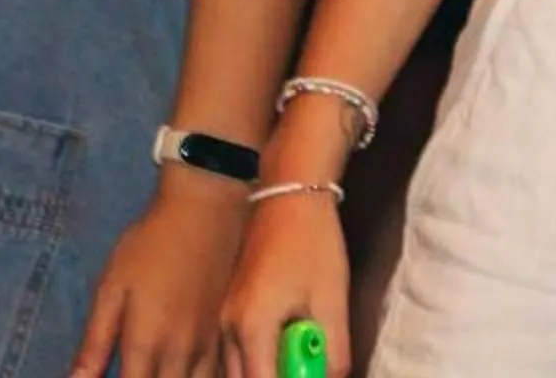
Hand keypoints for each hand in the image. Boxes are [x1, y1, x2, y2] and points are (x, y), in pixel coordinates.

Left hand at [70, 170, 247, 376]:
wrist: (207, 207)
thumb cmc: (151, 244)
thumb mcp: (112, 289)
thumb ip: (95, 343)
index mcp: (146, 344)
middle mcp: (181, 353)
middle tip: (136, 370)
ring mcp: (210, 345)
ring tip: (159, 371)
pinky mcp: (228, 333)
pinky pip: (217, 376)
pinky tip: (184, 371)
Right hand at [219, 190, 350, 377]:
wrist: (289, 195)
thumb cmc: (314, 245)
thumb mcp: (332, 300)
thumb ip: (332, 350)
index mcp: (251, 328)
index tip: (309, 376)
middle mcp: (227, 329)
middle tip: (305, 365)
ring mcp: (224, 318)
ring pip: (237, 369)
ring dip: (266, 370)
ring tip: (299, 353)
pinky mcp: (229, 308)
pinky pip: (237, 351)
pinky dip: (259, 358)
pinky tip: (286, 343)